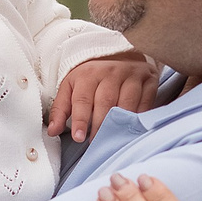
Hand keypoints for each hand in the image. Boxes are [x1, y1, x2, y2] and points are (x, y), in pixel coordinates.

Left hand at [47, 54, 162, 142]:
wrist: (119, 57)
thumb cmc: (92, 78)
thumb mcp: (71, 87)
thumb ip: (61, 109)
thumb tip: (52, 131)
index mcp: (88, 73)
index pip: (82, 99)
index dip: (80, 120)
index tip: (78, 138)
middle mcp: (111, 72)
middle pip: (105, 103)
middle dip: (99, 126)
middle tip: (95, 143)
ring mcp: (132, 75)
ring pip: (126, 104)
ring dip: (119, 124)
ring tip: (112, 139)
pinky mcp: (148, 81)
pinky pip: (145, 103)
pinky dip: (138, 118)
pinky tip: (130, 129)